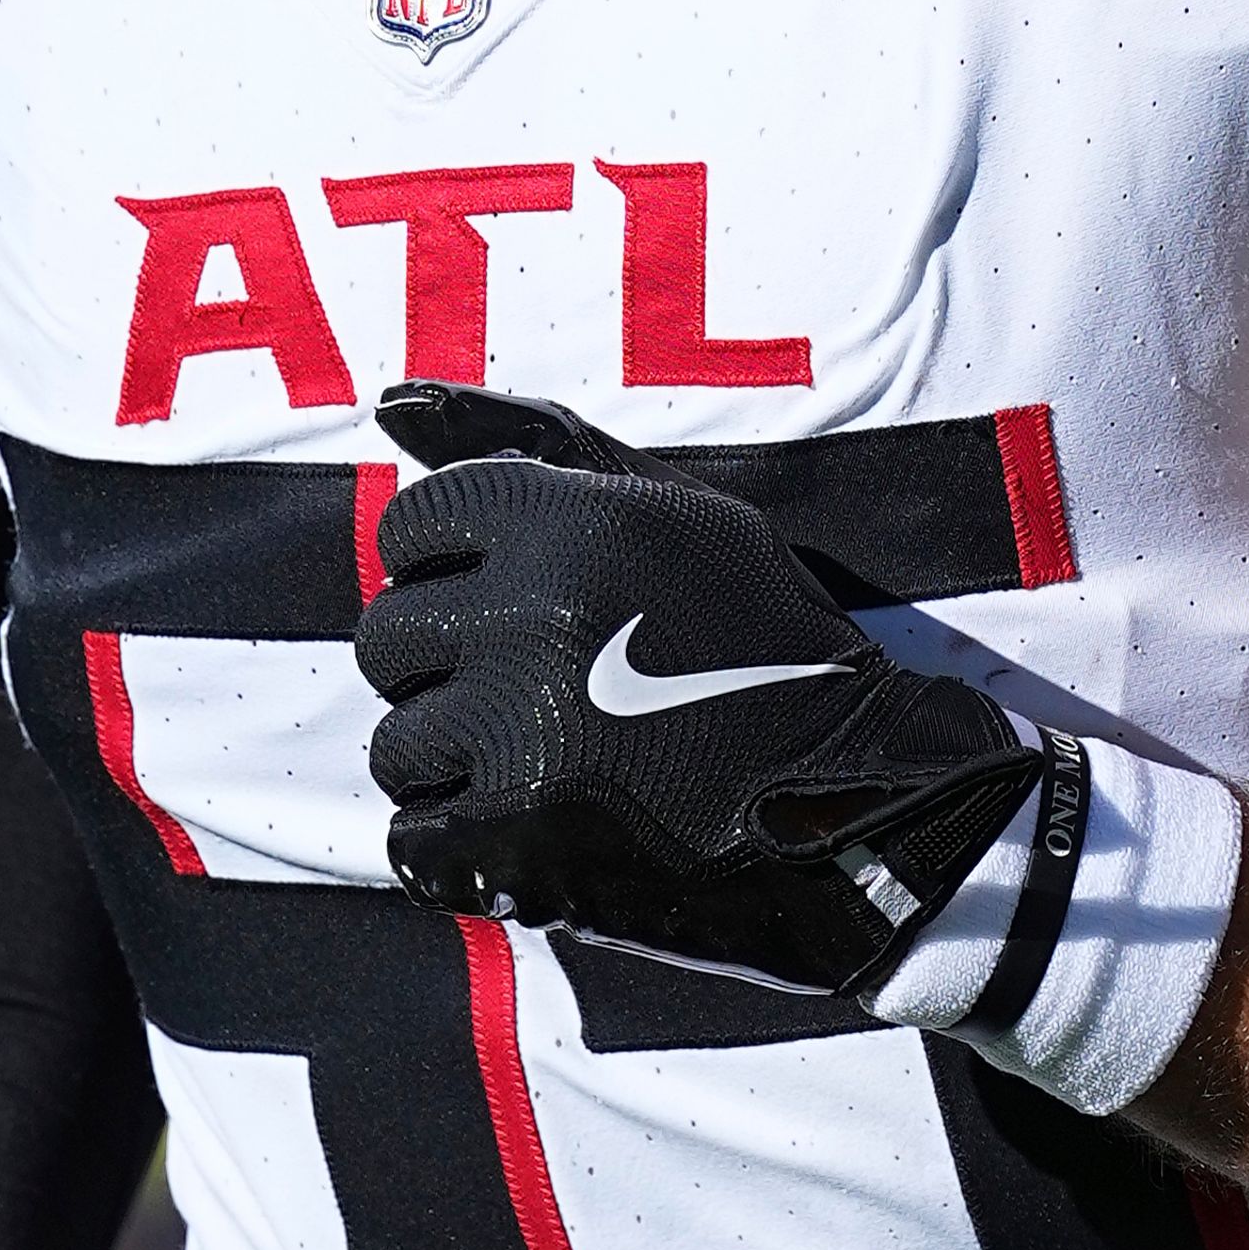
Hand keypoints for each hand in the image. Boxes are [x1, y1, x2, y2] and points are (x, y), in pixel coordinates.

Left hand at [355, 383, 1042, 1001]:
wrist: (859, 784)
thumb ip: (527, 439)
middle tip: (544, 692)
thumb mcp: (667, 503)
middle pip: (391, 637)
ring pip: (398, 744)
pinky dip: (462, 846)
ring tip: (555, 759)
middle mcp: (538, 616)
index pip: (412, 527)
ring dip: (458, 761)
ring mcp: (525, 733)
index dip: (458, 570)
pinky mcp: (524, 840)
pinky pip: (412, 842)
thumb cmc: (756, 630)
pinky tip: (539, 826)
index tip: (521, 605)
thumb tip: (389, 402)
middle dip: (451, 667)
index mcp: (569, 522)